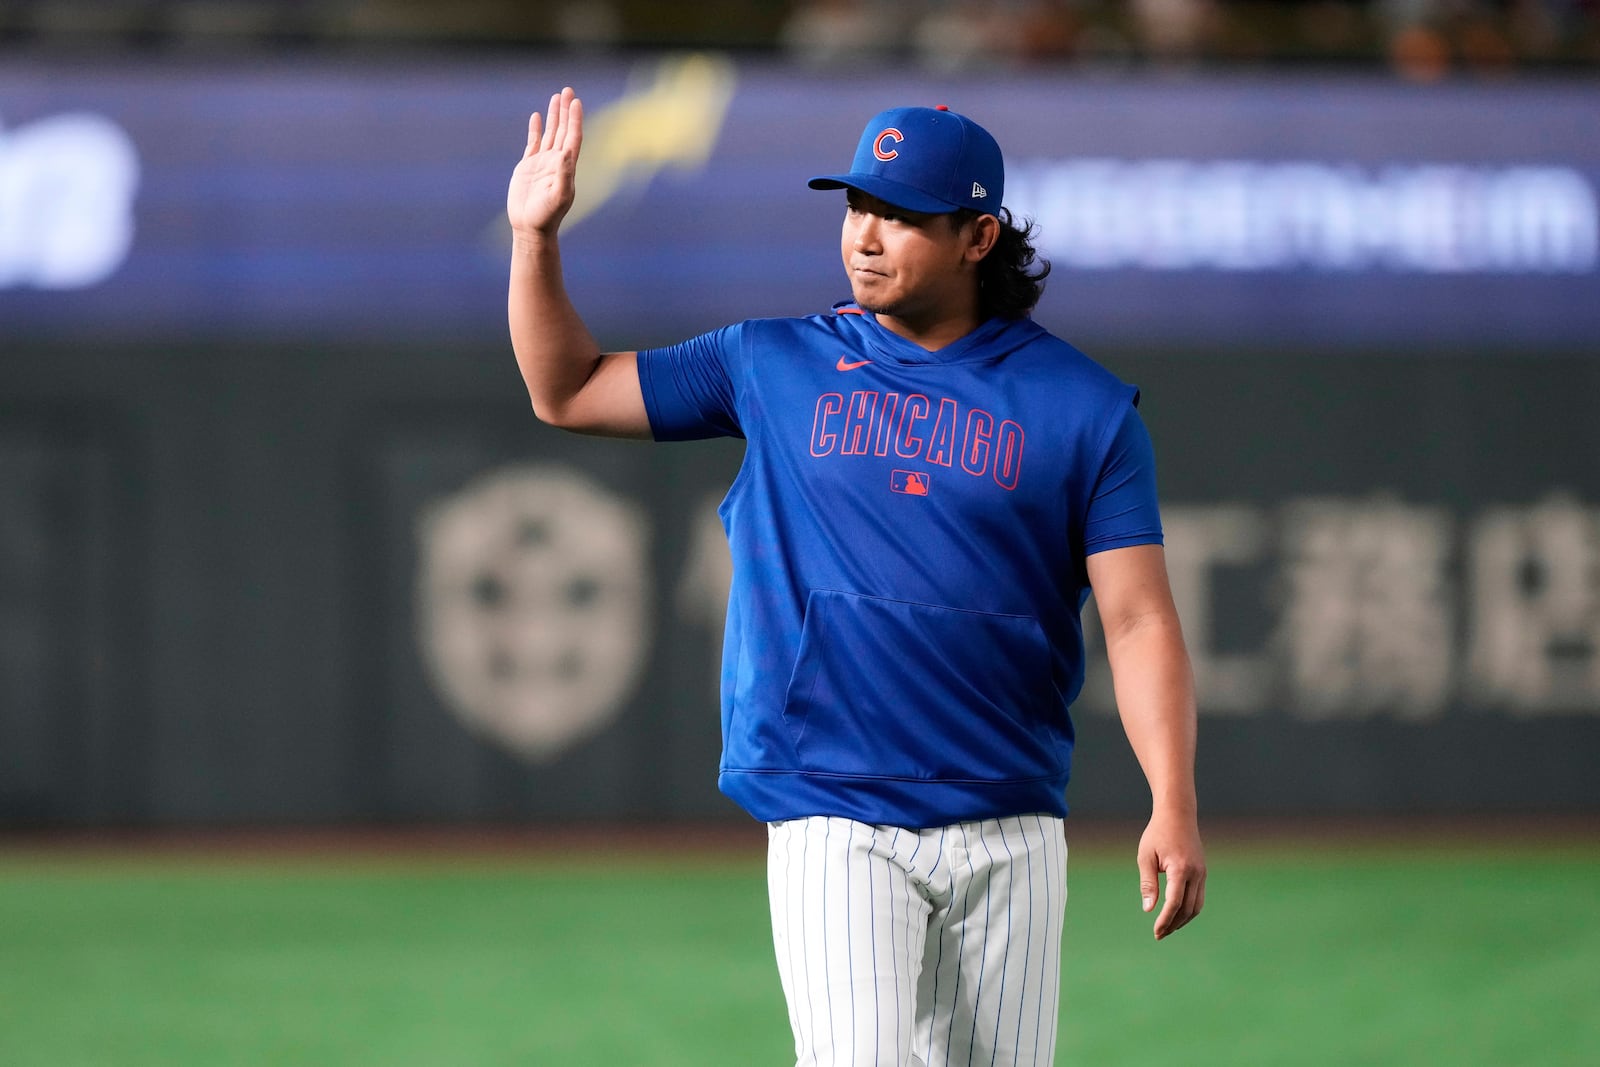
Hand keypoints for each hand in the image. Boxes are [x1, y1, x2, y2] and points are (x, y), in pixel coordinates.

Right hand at [507, 87, 583, 239]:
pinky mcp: (528, 167)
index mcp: (566, 167)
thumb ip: (564, 175)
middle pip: (563, 130)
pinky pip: (533, 143)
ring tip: (556, 97)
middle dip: (566, 111)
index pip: (572, 138)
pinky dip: (535, 129)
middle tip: (568, 90)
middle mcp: (557, 162)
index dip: (575, 120)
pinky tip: (536, 116)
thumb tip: (567, 154)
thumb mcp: (558, 197)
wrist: (530, 228)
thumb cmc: (546, 216)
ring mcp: (542, 163)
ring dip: (554, 115)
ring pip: (550, 133)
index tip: (576, 102)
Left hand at [1137, 810, 1205, 939]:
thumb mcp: (1146, 856)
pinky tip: (1176, 915)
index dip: (1165, 920)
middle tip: (1158, 934)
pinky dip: (1189, 910)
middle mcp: (1195, 873)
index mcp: (1180, 868)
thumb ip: (1148, 883)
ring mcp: (1202, 873)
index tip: (1156, 931)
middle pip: (1187, 909)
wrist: (1178, 814)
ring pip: (1196, 906)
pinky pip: (1198, 898)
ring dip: (1183, 920)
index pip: (1175, 903)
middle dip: (1173, 924)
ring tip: (1167, 929)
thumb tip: (1148, 909)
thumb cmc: (1157, 833)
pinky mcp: (1203, 872)